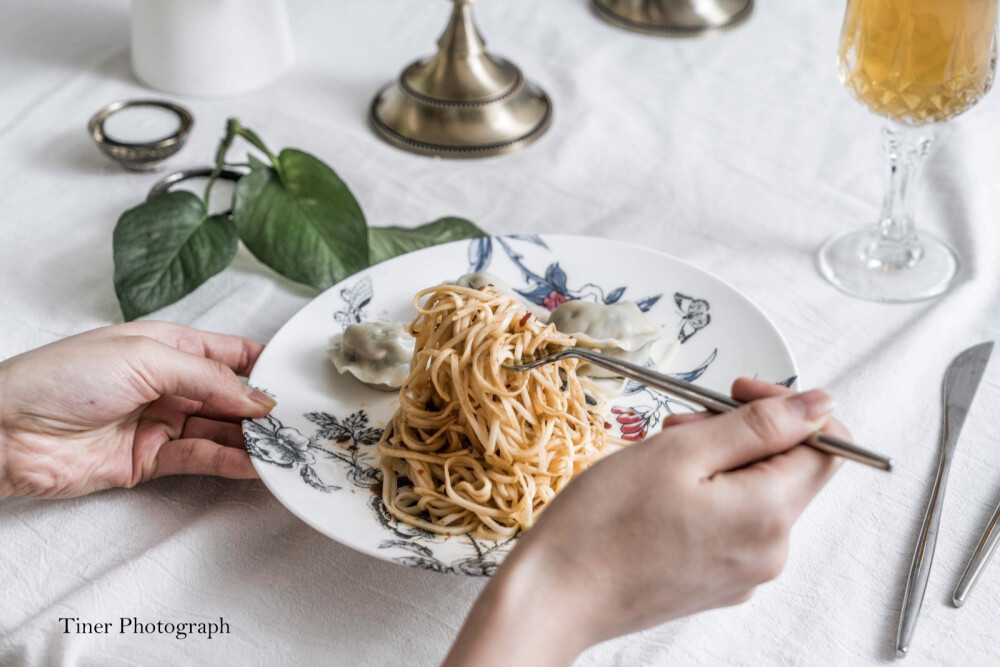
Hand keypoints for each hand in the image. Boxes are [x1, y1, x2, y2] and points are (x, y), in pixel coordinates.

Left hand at [0, 322, 274, 498]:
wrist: (4, 431)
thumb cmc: (61, 378)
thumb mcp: (145, 357)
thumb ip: (208, 378)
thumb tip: (257, 396)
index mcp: (166, 346)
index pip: (228, 353)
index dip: (262, 364)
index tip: (296, 379)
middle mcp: (167, 383)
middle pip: (230, 395)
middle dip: (263, 407)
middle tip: (300, 419)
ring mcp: (160, 422)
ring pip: (220, 430)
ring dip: (252, 439)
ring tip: (287, 446)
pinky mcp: (149, 460)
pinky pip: (200, 459)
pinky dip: (230, 462)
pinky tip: (257, 465)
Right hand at [444, 378, 847, 665]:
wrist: (555, 596)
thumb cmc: (603, 524)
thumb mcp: (680, 452)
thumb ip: (759, 426)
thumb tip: (822, 405)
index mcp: (769, 516)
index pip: (827, 446)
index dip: (789, 407)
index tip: (736, 392)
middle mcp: (770, 552)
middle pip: (786, 469)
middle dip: (740, 433)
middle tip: (679, 425)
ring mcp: (743, 574)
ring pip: (754, 494)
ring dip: (717, 462)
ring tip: (659, 458)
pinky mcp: (716, 583)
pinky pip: (731, 524)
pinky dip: (705, 496)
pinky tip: (658, 494)